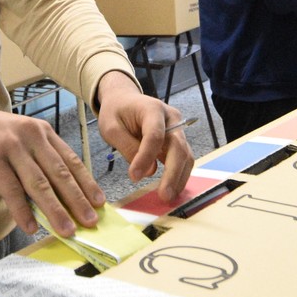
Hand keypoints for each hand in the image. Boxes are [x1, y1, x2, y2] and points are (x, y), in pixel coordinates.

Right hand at [0, 103, 101, 237]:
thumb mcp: (14, 138)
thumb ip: (34, 158)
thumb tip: (54, 193)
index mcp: (39, 131)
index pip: (70, 159)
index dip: (86, 182)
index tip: (99, 202)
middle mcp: (29, 136)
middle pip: (60, 173)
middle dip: (78, 200)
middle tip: (89, 221)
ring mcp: (10, 147)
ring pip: (39, 184)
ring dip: (55, 210)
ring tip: (67, 229)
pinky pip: (12, 191)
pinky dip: (22, 211)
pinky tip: (30, 227)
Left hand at [95, 71, 194, 202]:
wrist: (125, 100)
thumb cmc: (116, 112)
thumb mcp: (111, 127)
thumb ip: (128, 147)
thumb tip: (148, 172)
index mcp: (152, 109)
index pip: (154, 135)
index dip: (146, 157)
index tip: (134, 177)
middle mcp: (171, 118)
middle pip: (178, 147)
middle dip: (172, 173)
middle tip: (164, 195)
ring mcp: (178, 129)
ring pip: (186, 155)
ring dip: (179, 177)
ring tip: (168, 196)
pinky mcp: (177, 140)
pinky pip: (183, 159)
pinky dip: (179, 175)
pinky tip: (171, 189)